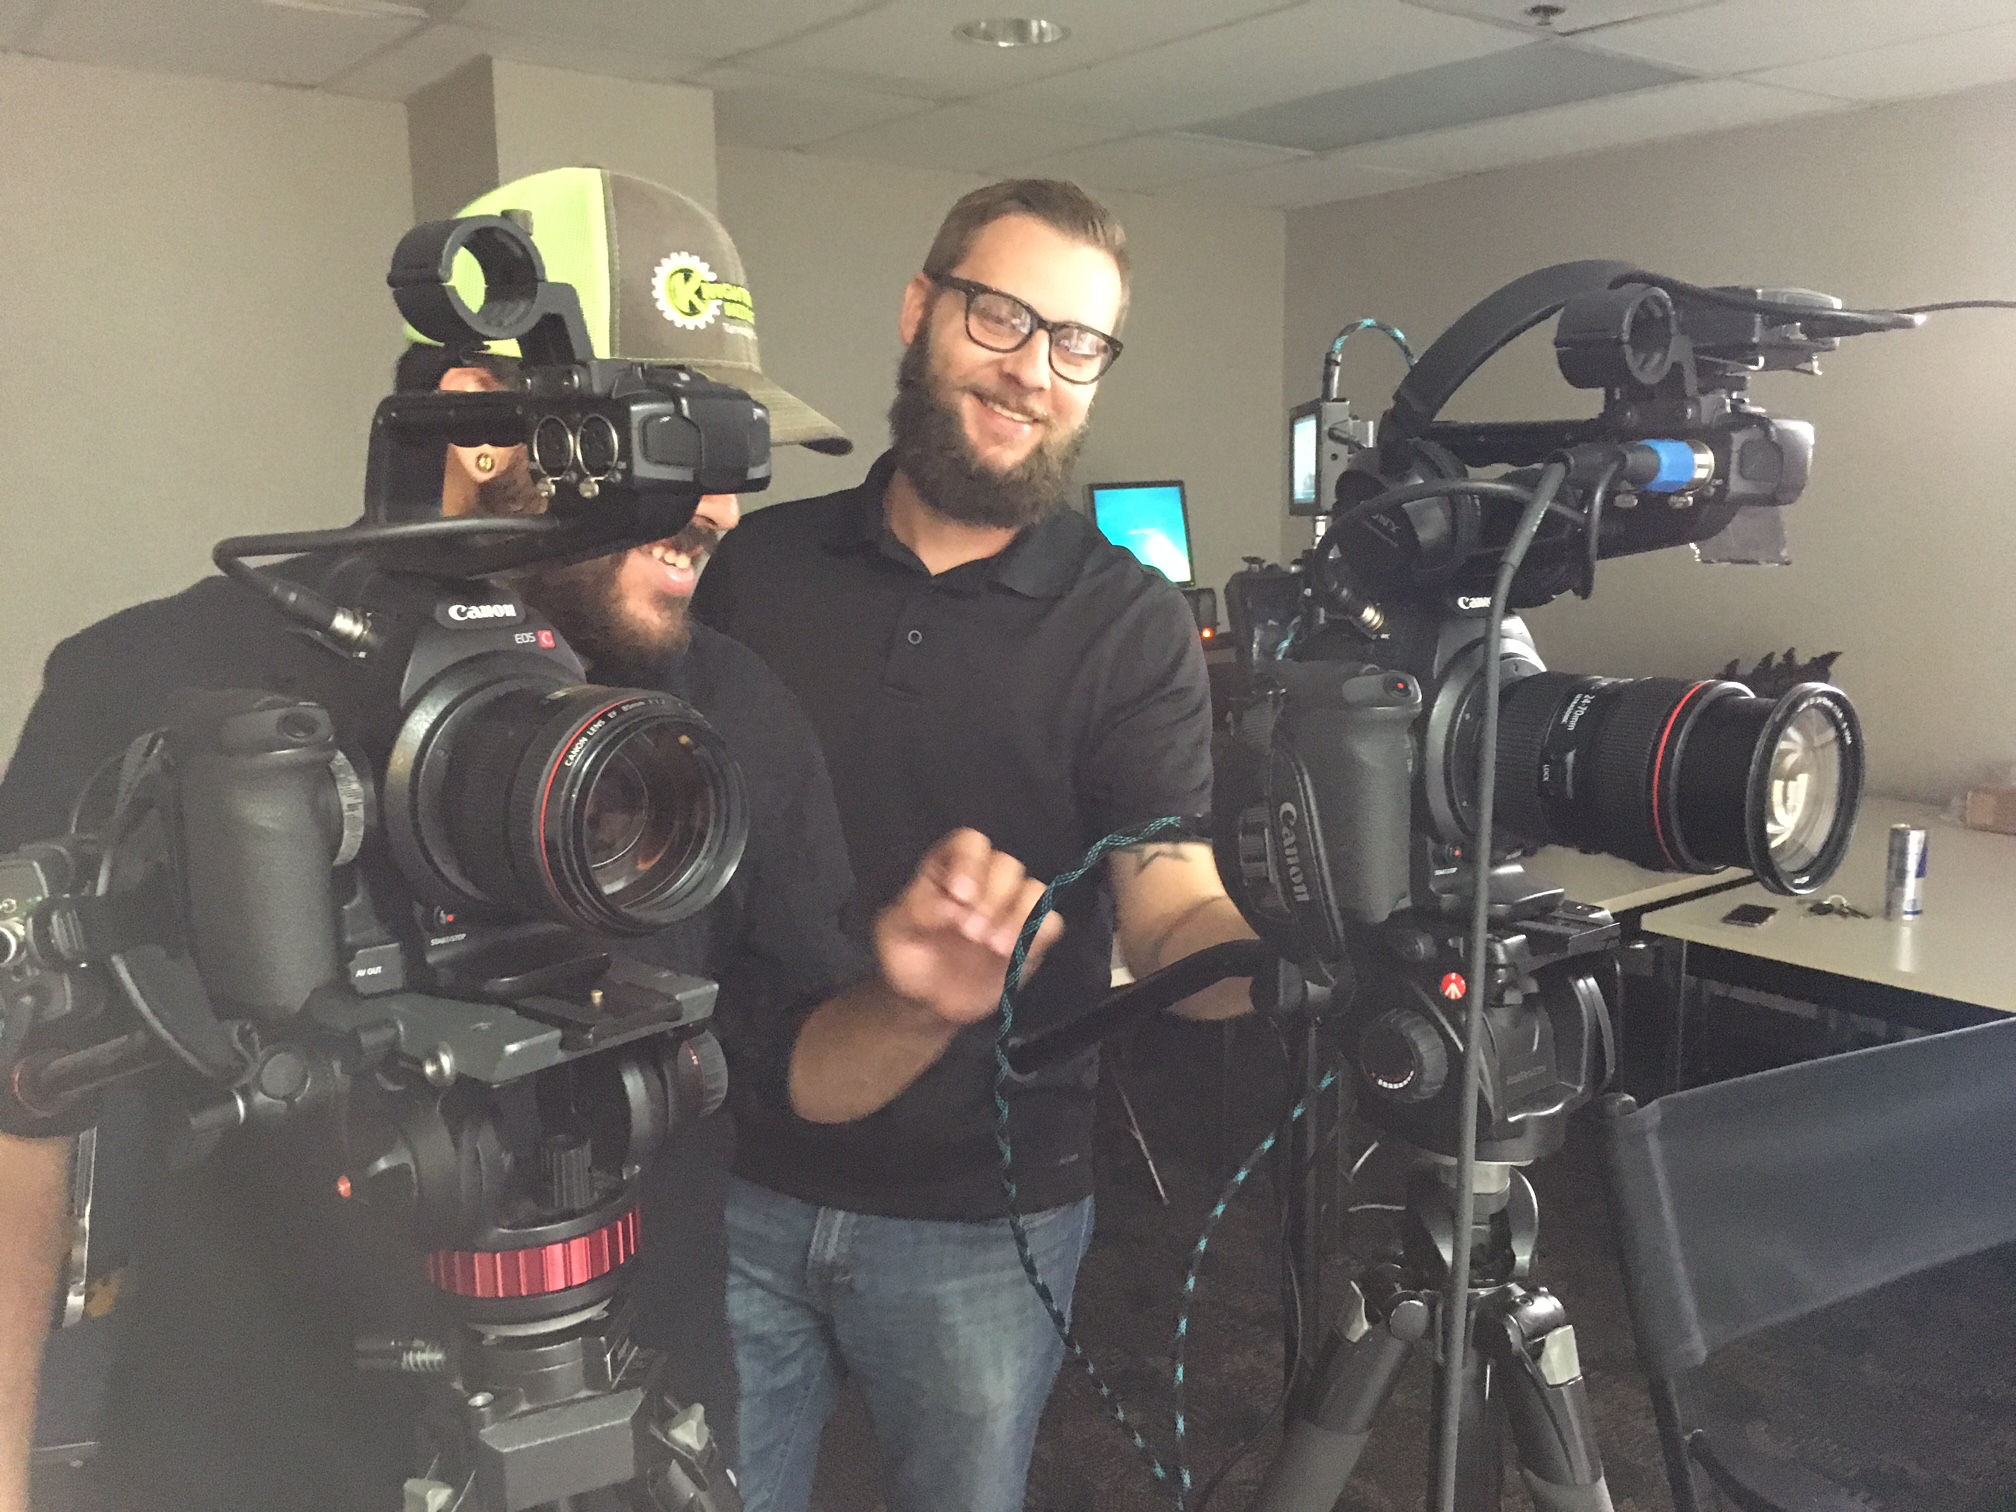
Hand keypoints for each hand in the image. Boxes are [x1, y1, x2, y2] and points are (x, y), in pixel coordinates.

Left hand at [874, 829, 1064, 1026]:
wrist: (925, 999)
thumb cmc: (907, 955)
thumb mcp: (893, 931)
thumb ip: (914, 910)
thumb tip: (947, 906)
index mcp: (949, 867)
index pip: (971, 843)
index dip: (970, 863)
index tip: (960, 895)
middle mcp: (985, 880)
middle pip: (1006, 864)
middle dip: (992, 898)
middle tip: (969, 933)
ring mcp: (1010, 908)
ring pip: (1033, 889)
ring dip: (1017, 916)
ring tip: (992, 947)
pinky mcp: (1030, 937)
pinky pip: (1050, 922)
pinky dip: (1038, 933)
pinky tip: (1013, 952)